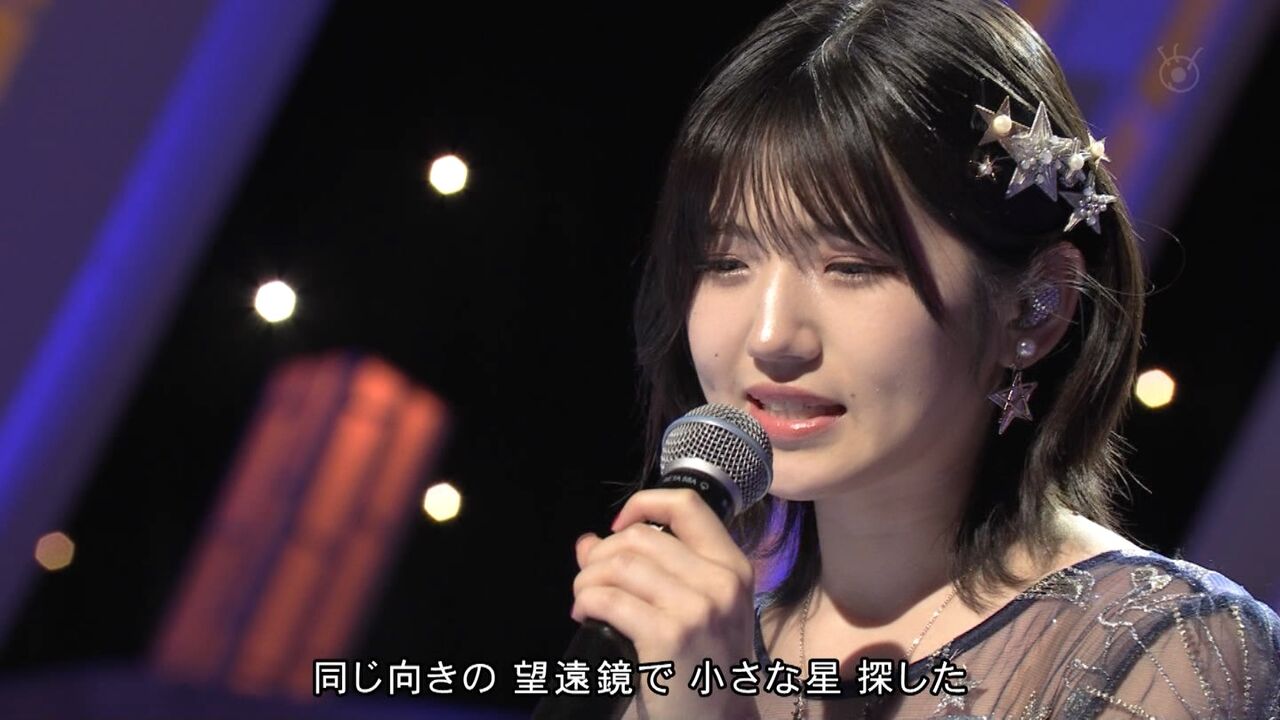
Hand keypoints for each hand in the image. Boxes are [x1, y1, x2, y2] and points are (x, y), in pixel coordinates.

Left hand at [572, 488, 761, 719]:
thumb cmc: (704, 668)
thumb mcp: (696, 611)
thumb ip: (648, 570)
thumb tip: (587, 542)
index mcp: (732, 567)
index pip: (686, 506)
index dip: (643, 504)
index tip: (618, 527)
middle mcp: (721, 582)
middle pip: (640, 536)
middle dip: (601, 554)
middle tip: (590, 580)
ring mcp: (697, 609)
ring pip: (620, 564)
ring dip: (587, 579)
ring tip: (584, 600)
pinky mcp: (669, 637)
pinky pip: (609, 599)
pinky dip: (585, 603)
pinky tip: (584, 616)